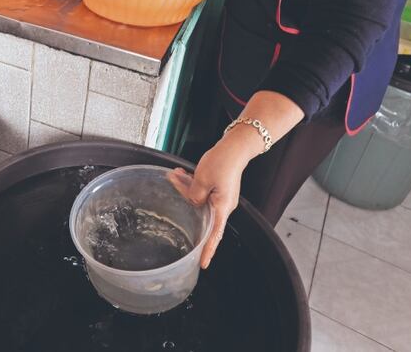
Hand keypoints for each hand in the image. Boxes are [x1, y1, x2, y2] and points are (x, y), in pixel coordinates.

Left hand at [167, 129, 261, 268]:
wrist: (235, 147)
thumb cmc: (222, 162)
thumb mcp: (202, 180)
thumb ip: (194, 196)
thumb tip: (192, 203)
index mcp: (222, 207)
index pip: (214, 235)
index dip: (208, 250)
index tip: (203, 264)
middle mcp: (224, 205)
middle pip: (201, 211)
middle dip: (186, 199)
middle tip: (174, 180)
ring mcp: (222, 196)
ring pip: (200, 198)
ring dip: (187, 187)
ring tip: (176, 174)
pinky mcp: (219, 188)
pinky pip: (203, 190)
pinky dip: (193, 184)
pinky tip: (183, 174)